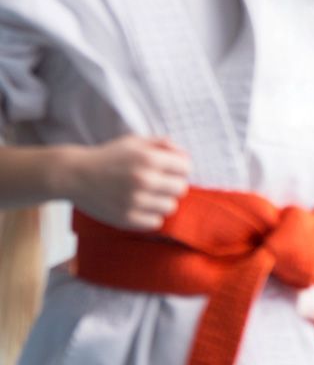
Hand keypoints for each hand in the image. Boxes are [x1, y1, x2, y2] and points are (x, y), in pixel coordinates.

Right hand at [65, 135, 190, 229]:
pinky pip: (155, 223)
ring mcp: (134, 201)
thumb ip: (163, 144)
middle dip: (173, 185)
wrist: (74, 175)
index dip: (179, 169)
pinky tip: (140, 207)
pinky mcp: (125, 219)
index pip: (186, 168)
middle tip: (159, 184)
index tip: (169, 170)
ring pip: (170, 207)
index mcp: (149, 158)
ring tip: (148, 196)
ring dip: (162, 202)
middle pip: (181, 189)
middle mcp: (144, 180)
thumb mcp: (136, 141)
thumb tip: (185, 156)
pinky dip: (150, 216)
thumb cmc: (109, 157)